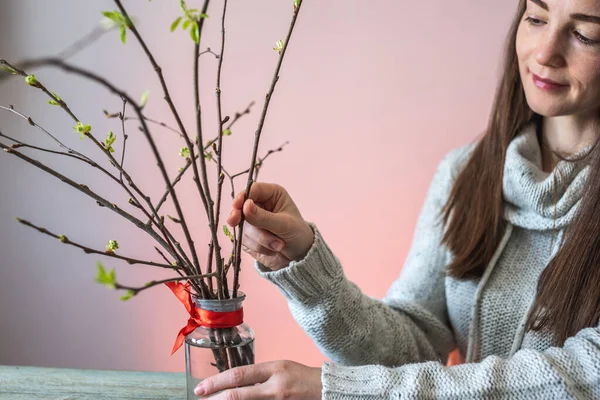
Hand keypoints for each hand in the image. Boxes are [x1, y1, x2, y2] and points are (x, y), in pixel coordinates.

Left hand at [194, 360, 321, 398]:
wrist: (326, 389)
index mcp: (274, 369)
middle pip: (239, 394)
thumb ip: (260, 376)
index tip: (201, 388)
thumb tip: (235, 383)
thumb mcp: (281, 368)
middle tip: (201, 398)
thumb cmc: (302, 377)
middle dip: (217, 398)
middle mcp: (276, 386)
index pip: (240, 375)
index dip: (218, 382)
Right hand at [226, 182, 313, 270]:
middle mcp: (259, 205)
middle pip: (242, 210)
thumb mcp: (284, 224)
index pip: (252, 190)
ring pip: (243, 227)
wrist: (300, 253)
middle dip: (250, 224)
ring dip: (259, 240)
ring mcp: (252, 221)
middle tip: (235, 223)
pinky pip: (244, 240)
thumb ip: (264, 217)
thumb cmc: (297, 233)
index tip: (236, 207)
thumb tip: (245, 206)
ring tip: (278, 245)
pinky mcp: (248, 236)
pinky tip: (272, 250)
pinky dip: (258, 247)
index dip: (242, 197)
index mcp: (271, 194)